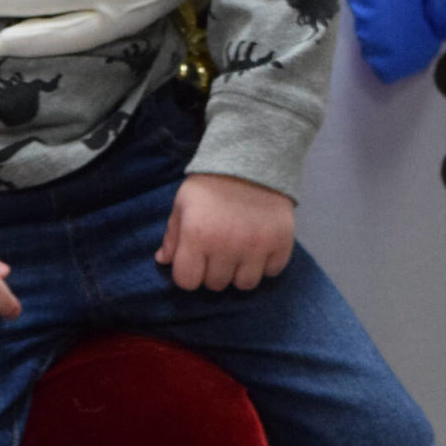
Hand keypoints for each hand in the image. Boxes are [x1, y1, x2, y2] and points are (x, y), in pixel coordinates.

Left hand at [156, 173, 293, 291]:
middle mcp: (227, 246)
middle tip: (218, 252)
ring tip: (239, 253)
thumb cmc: (211, 184)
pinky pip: (271, 272)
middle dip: (213, 271)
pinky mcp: (281, 244)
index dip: (188, 274)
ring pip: (245, 285)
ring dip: (239, 273)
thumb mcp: (183, 204)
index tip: (194, 262)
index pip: (187, 281)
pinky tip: (259, 247)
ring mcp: (256, 247)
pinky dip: (265, 264)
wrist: (252, 160)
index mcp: (197, 236)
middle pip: (216, 285)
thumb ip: (172, 235)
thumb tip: (164, 260)